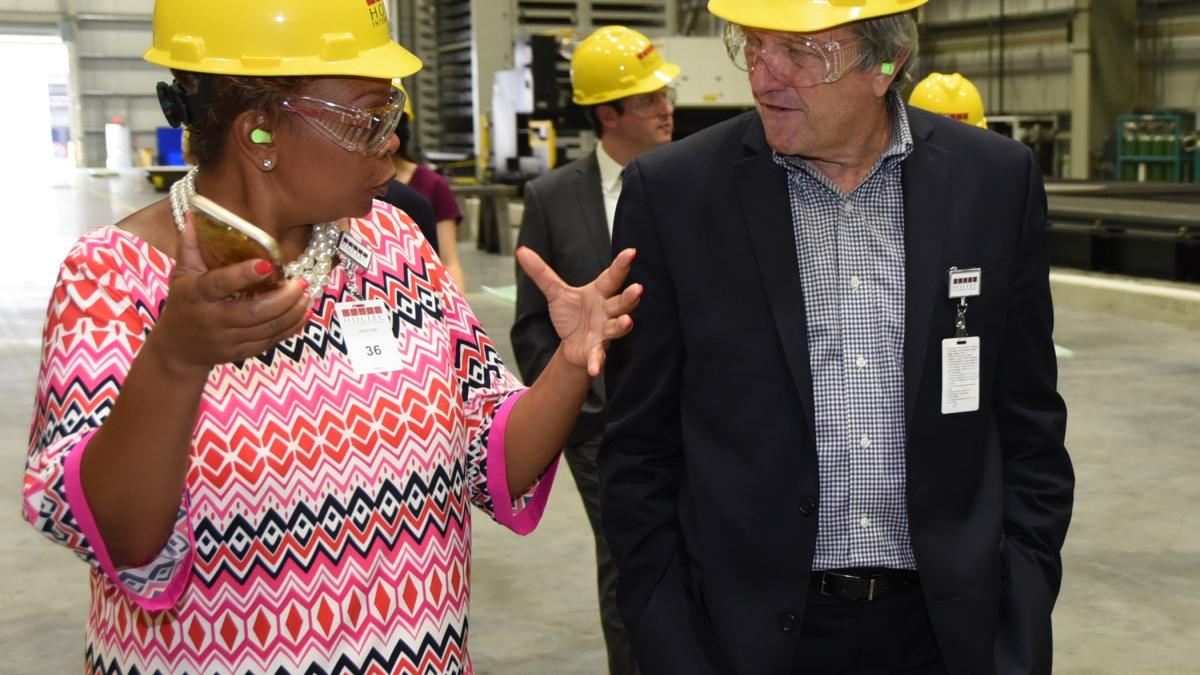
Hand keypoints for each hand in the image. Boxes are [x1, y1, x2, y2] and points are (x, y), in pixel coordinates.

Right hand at [148, 214, 311, 375]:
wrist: (178, 348)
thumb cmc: (183, 303)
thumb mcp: (182, 274)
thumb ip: (190, 246)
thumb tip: (194, 213)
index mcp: (197, 295)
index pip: (221, 284)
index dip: (244, 275)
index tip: (267, 265)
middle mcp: (213, 319)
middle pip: (254, 311)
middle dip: (283, 298)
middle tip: (300, 282)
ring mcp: (228, 339)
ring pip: (267, 328)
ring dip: (292, 312)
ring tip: (306, 294)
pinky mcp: (241, 353)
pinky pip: (271, 341)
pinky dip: (291, 327)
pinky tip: (303, 312)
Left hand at [516, 246, 640, 376]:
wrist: (570, 345)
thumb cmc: (571, 315)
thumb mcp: (555, 293)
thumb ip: (541, 272)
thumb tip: (522, 250)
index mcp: (599, 293)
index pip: (612, 277)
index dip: (621, 265)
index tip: (631, 252)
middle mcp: (607, 311)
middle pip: (620, 302)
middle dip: (629, 297)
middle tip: (638, 288)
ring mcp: (604, 332)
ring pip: (617, 327)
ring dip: (622, 325)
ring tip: (627, 321)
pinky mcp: (597, 351)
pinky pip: (599, 356)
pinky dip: (597, 363)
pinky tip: (595, 369)